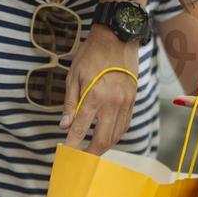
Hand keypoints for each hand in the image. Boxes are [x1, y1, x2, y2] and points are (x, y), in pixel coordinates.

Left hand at [61, 25, 138, 154]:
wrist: (118, 37)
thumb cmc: (91, 54)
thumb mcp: (74, 75)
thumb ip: (71, 103)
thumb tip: (64, 126)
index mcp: (94, 95)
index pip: (81, 128)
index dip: (72, 143)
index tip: (65, 153)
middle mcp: (112, 102)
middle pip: (102, 139)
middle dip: (90, 152)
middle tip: (80, 159)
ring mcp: (125, 102)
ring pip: (116, 135)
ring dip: (104, 146)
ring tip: (92, 151)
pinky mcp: (133, 100)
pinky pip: (125, 125)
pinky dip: (116, 135)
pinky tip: (107, 138)